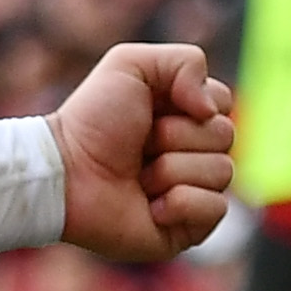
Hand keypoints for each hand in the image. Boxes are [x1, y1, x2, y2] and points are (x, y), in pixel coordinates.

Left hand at [51, 44, 237, 262]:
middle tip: (139, 145)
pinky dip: (181, 204)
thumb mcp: (130, 64)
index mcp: (185, 116)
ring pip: (221, 172)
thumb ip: (186, 62)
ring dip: (170, 171)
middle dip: (175, 137)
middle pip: (225, 136)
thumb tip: (212, 110)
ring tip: (138, 178)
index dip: (191, 103)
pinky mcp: (188, 228)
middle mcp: (194, 153)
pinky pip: (215, 209)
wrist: (65, 173)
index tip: (152, 108)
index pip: (224, 103)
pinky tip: (150, 207)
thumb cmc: (92, 120)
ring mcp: (193, 191)